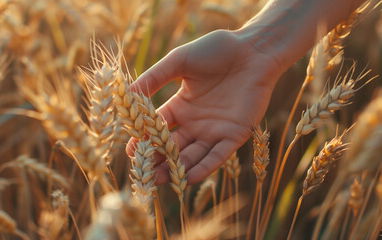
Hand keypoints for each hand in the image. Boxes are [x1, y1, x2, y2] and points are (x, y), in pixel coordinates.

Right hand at [127, 29, 283, 184]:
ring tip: (159, 180)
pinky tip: (188, 178)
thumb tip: (128, 94)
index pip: (159, 127)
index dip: (145, 139)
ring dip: (177, 169)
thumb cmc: (217, 50)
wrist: (253, 50)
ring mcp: (215, 131)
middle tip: (144, 173)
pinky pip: (217, 156)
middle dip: (158, 160)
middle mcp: (196, 122)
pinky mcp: (235, 135)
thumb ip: (155, 77)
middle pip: (173, 147)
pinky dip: (204, 167)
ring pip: (192, 155)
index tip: (131, 150)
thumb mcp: (180, 61)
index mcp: (182, 106)